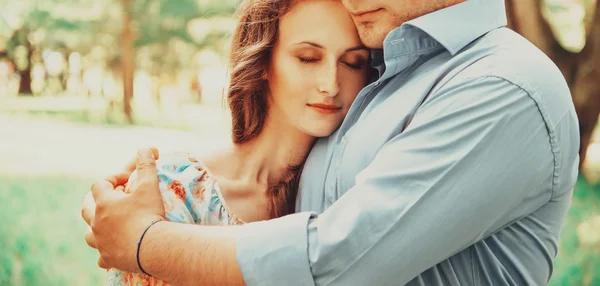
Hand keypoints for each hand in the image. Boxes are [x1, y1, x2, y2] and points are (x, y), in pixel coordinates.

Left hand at [86, 147, 164, 271]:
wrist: (152, 248)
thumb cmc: (148, 215)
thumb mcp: (150, 186)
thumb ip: (146, 165)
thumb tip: (145, 148)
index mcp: (104, 203)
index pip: (100, 184)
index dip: (113, 178)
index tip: (128, 180)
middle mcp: (97, 222)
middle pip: (87, 208)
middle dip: (96, 201)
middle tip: (110, 198)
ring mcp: (100, 242)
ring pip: (89, 233)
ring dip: (96, 226)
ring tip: (106, 224)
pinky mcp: (108, 258)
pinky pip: (101, 256)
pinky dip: (105, 251)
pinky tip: (111, 250)